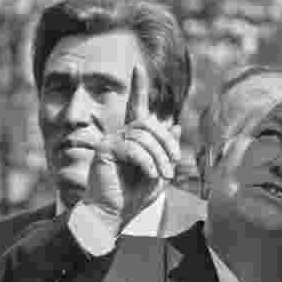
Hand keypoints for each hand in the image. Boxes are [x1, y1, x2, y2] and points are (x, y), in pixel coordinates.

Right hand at [81, 68, 179, 229]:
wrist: (111, 215)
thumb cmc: (133, 197)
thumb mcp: (158, 173)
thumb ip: (165, 151)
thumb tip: (175, 125)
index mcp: (132, 138)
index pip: (136, 107)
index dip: (138, 87)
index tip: (138, 67)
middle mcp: (120, 135)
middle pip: (149, 123)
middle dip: (166, 143)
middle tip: (173, 165)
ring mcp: (111, 140)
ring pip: (144, 135)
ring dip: (158, 156)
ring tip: (161, 175)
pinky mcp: (106, 149)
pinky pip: (133, 147)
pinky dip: (147, 162)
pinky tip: (150, 175)